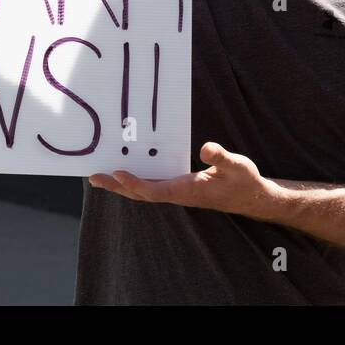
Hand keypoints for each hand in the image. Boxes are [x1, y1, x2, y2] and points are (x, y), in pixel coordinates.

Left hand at [89, 142, 280, 219]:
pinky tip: (126, 173)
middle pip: (141, 194)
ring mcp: (177, 193)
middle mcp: (178, 194)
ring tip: (100, 177)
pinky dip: (135, 182)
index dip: (135, 183)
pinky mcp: (179, 189)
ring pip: (143, 192)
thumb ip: (221, 157)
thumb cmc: (243, 181)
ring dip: (121, 186)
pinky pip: (151, 187)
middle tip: (93, 177)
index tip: (118, 173)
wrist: (251, 197)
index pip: (154, 190)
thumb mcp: (237, 165)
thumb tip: (205, 147)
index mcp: (188, 190)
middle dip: (117, 186)